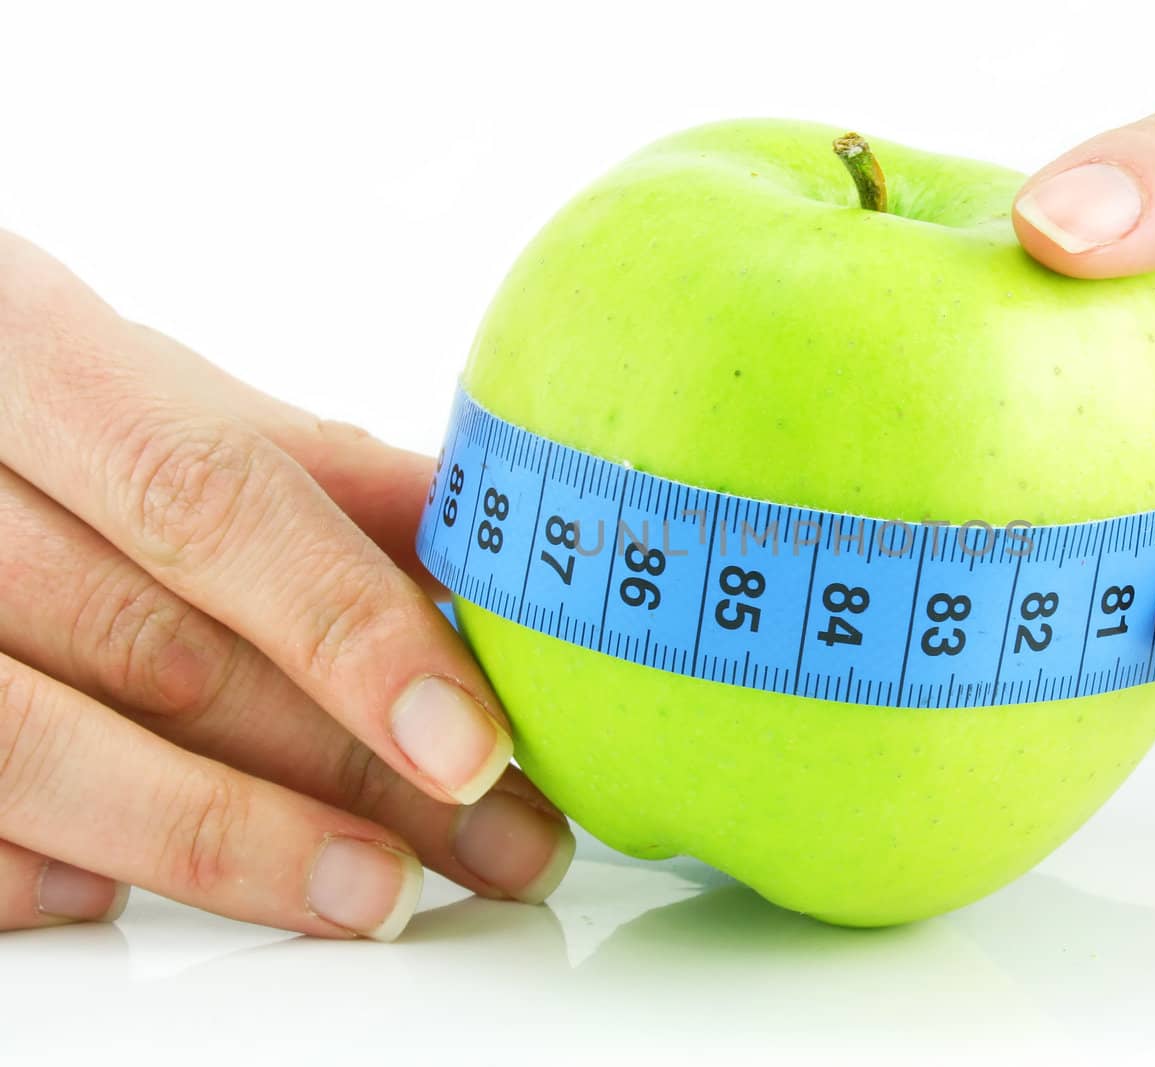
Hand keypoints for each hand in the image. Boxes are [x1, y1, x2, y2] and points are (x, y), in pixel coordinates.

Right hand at [0, 232, 571, 935]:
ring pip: (42, 753)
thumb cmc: (26, 409)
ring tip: (382, 895)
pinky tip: (142, 894)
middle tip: (498, 842)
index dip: (349, 629)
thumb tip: (493, 534)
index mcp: (28, 359)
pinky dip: (49, 873)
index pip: (204, 499)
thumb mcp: (157, 399)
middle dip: (351, 769)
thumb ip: (312, 468)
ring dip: (234, 843)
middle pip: (156, 652)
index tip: (473, 744)